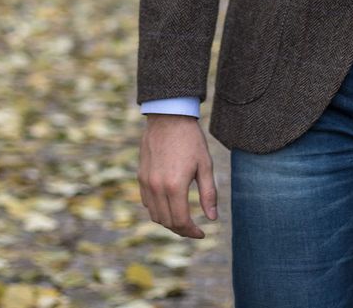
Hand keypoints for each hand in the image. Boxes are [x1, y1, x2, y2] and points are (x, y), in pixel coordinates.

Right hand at [138, 114, 217, 237]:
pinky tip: (170, 205)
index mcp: (175, 186)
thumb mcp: (205, 166)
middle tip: (194, 229)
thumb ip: (208, 194)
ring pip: (155, 215)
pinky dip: (158, 210)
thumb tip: (212, 218)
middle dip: (181, 230)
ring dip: (169, 222)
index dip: (192, 232)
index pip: (181, 221)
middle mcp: (157, 187)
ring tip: (183, 219)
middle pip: (167, 222)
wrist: (168, 118)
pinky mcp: (140, 176)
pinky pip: (147, 202)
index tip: (202, 233)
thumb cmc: (191, 140)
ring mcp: (146, 182)